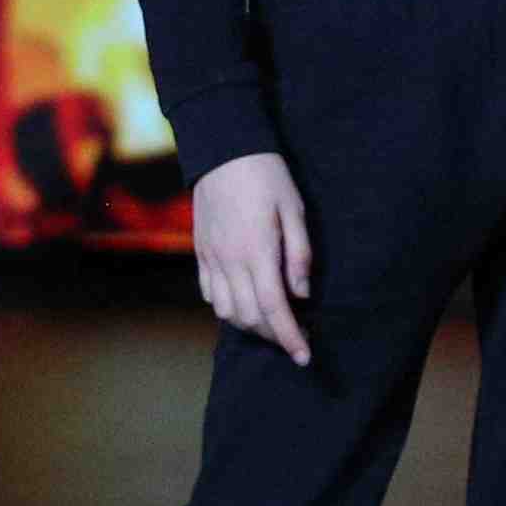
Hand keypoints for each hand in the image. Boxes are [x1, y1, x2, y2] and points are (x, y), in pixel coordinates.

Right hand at [190, 152, 312, 363]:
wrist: (223, 149)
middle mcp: (230, 260)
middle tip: (297, 336)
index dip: (290, 338)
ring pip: (226, 312)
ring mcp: (211, 257)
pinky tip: (245, 302)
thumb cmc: (266, 175)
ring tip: (272, 322)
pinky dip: (227, 308)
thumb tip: (302, 294)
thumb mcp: (294, 209)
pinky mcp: (201, 251)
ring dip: (250, 325)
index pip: (274, 308)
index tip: (305, 356)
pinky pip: (210, 294)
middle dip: (274, 336)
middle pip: (250, 317)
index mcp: (257, 251)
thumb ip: (299, 254)